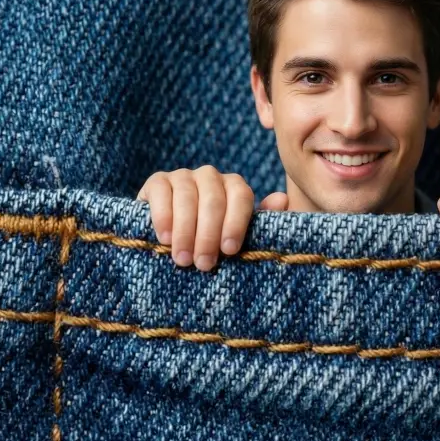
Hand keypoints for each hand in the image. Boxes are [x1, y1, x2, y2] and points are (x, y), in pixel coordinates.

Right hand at [136, 167, 287, 269]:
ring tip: (183, 259)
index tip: (229, 250)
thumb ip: (262, 223)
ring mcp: (183, 176)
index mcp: (234, 187)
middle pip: (213, 199)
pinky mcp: (157, 182)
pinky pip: (162, 192)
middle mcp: (210, 176)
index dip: (235, 223)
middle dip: (208, 234)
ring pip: (187, 196)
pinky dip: (163, 216)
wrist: (172, 241)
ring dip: (185, 230)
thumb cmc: (212, 241)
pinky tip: (165, 238)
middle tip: (203, 264)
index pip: (240, 196)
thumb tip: (282, 200)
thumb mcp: (237, 237)